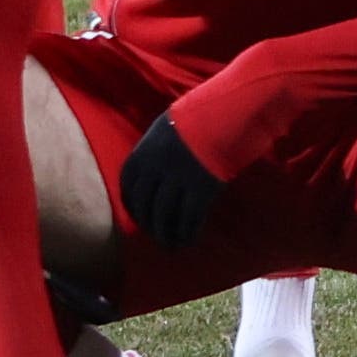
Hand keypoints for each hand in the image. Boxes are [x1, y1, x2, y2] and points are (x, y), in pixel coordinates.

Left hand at [118, 113, 223, 247]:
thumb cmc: (200, 114)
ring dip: (166, 234)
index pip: (129, 188)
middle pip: (146, 205)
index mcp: (143, 154)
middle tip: (155, 236)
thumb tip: (154, 169)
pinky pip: (190, 216)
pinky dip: (188, 231)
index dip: (132, 207)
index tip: (138, 218)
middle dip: (149, 225)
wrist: (228, 111)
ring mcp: (178, 180)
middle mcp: (156, 169)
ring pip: (165, 215)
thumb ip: (156, 148)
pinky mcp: (201, 188)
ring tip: (171, 245)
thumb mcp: (167, 127)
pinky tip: (189, 238)